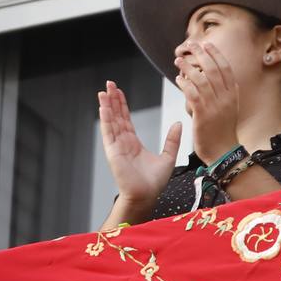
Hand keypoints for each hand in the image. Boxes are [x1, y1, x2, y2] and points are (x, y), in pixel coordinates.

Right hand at [98, 80, 181, 208]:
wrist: (146, 196)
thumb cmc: (154, 183)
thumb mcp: (168, 157)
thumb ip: (172, 140)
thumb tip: (178, 123)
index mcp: (133, 143)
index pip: (125, 119)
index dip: (122, 105)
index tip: (119, 91)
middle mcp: (123, 142)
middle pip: (116, 116)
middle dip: (113, 99)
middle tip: (109, 84)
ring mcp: (116, 146)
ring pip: (110, 121)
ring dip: (107, 105)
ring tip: (104, 91)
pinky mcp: (113, 151)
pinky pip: (108, 132)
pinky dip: (105, 119)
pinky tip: (103, 107)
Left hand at [176, 42, 238, 160]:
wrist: (223, 152)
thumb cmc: (222, 131)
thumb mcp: (228, 108)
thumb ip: (222, 93)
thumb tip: (209, 79)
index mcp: (233, 94)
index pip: (225, 68)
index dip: (216, 54)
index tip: (207, 45)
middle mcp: (226, 97)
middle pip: (213, 69)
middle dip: (202, 54)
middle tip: (191, 45)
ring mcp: (215, 105)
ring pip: (200, 79)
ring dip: (188, 67)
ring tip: (179, 60)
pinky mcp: (203, 114)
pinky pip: (192, 93)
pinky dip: (184, 84)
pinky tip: (178, 79)